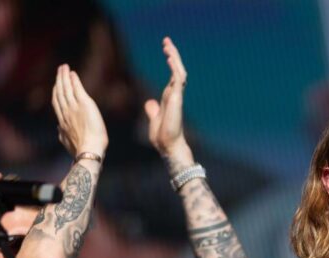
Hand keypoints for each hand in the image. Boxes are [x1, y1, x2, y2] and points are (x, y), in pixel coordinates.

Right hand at [51, 64, 106, 157]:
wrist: (88, 149)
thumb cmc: (80, 149)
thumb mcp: (67, 142)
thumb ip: (62, 133)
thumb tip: (58, 128)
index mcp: (62, 121)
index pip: (57, 103)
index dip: (56, 92)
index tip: (56, 85)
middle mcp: (66, 112)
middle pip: (60, 92)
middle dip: (59, 80)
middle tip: (59, 70)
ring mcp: (74, 107)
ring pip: (66, 88)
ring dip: (64, 76)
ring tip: (64, 67)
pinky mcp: (85, 104)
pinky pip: (77, 89)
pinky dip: (74, 80)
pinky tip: (73, 73)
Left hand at [145, 37, 192, 162]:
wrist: (168, 146)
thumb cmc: (162, 137)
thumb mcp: (154, 119)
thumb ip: (153, 110)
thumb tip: (150, 103)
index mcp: (170, 98)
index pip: (173, 75)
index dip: (171, 62)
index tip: (166, 49)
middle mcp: (175, 95)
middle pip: (176, 70)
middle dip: (172, 54)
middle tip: (166, 41)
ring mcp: (177, 96)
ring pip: (178, 71)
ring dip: (173, 57)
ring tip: (167, 44)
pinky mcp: (176, 98)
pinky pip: (178, 78)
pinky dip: (174, 67)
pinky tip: (169, 57)